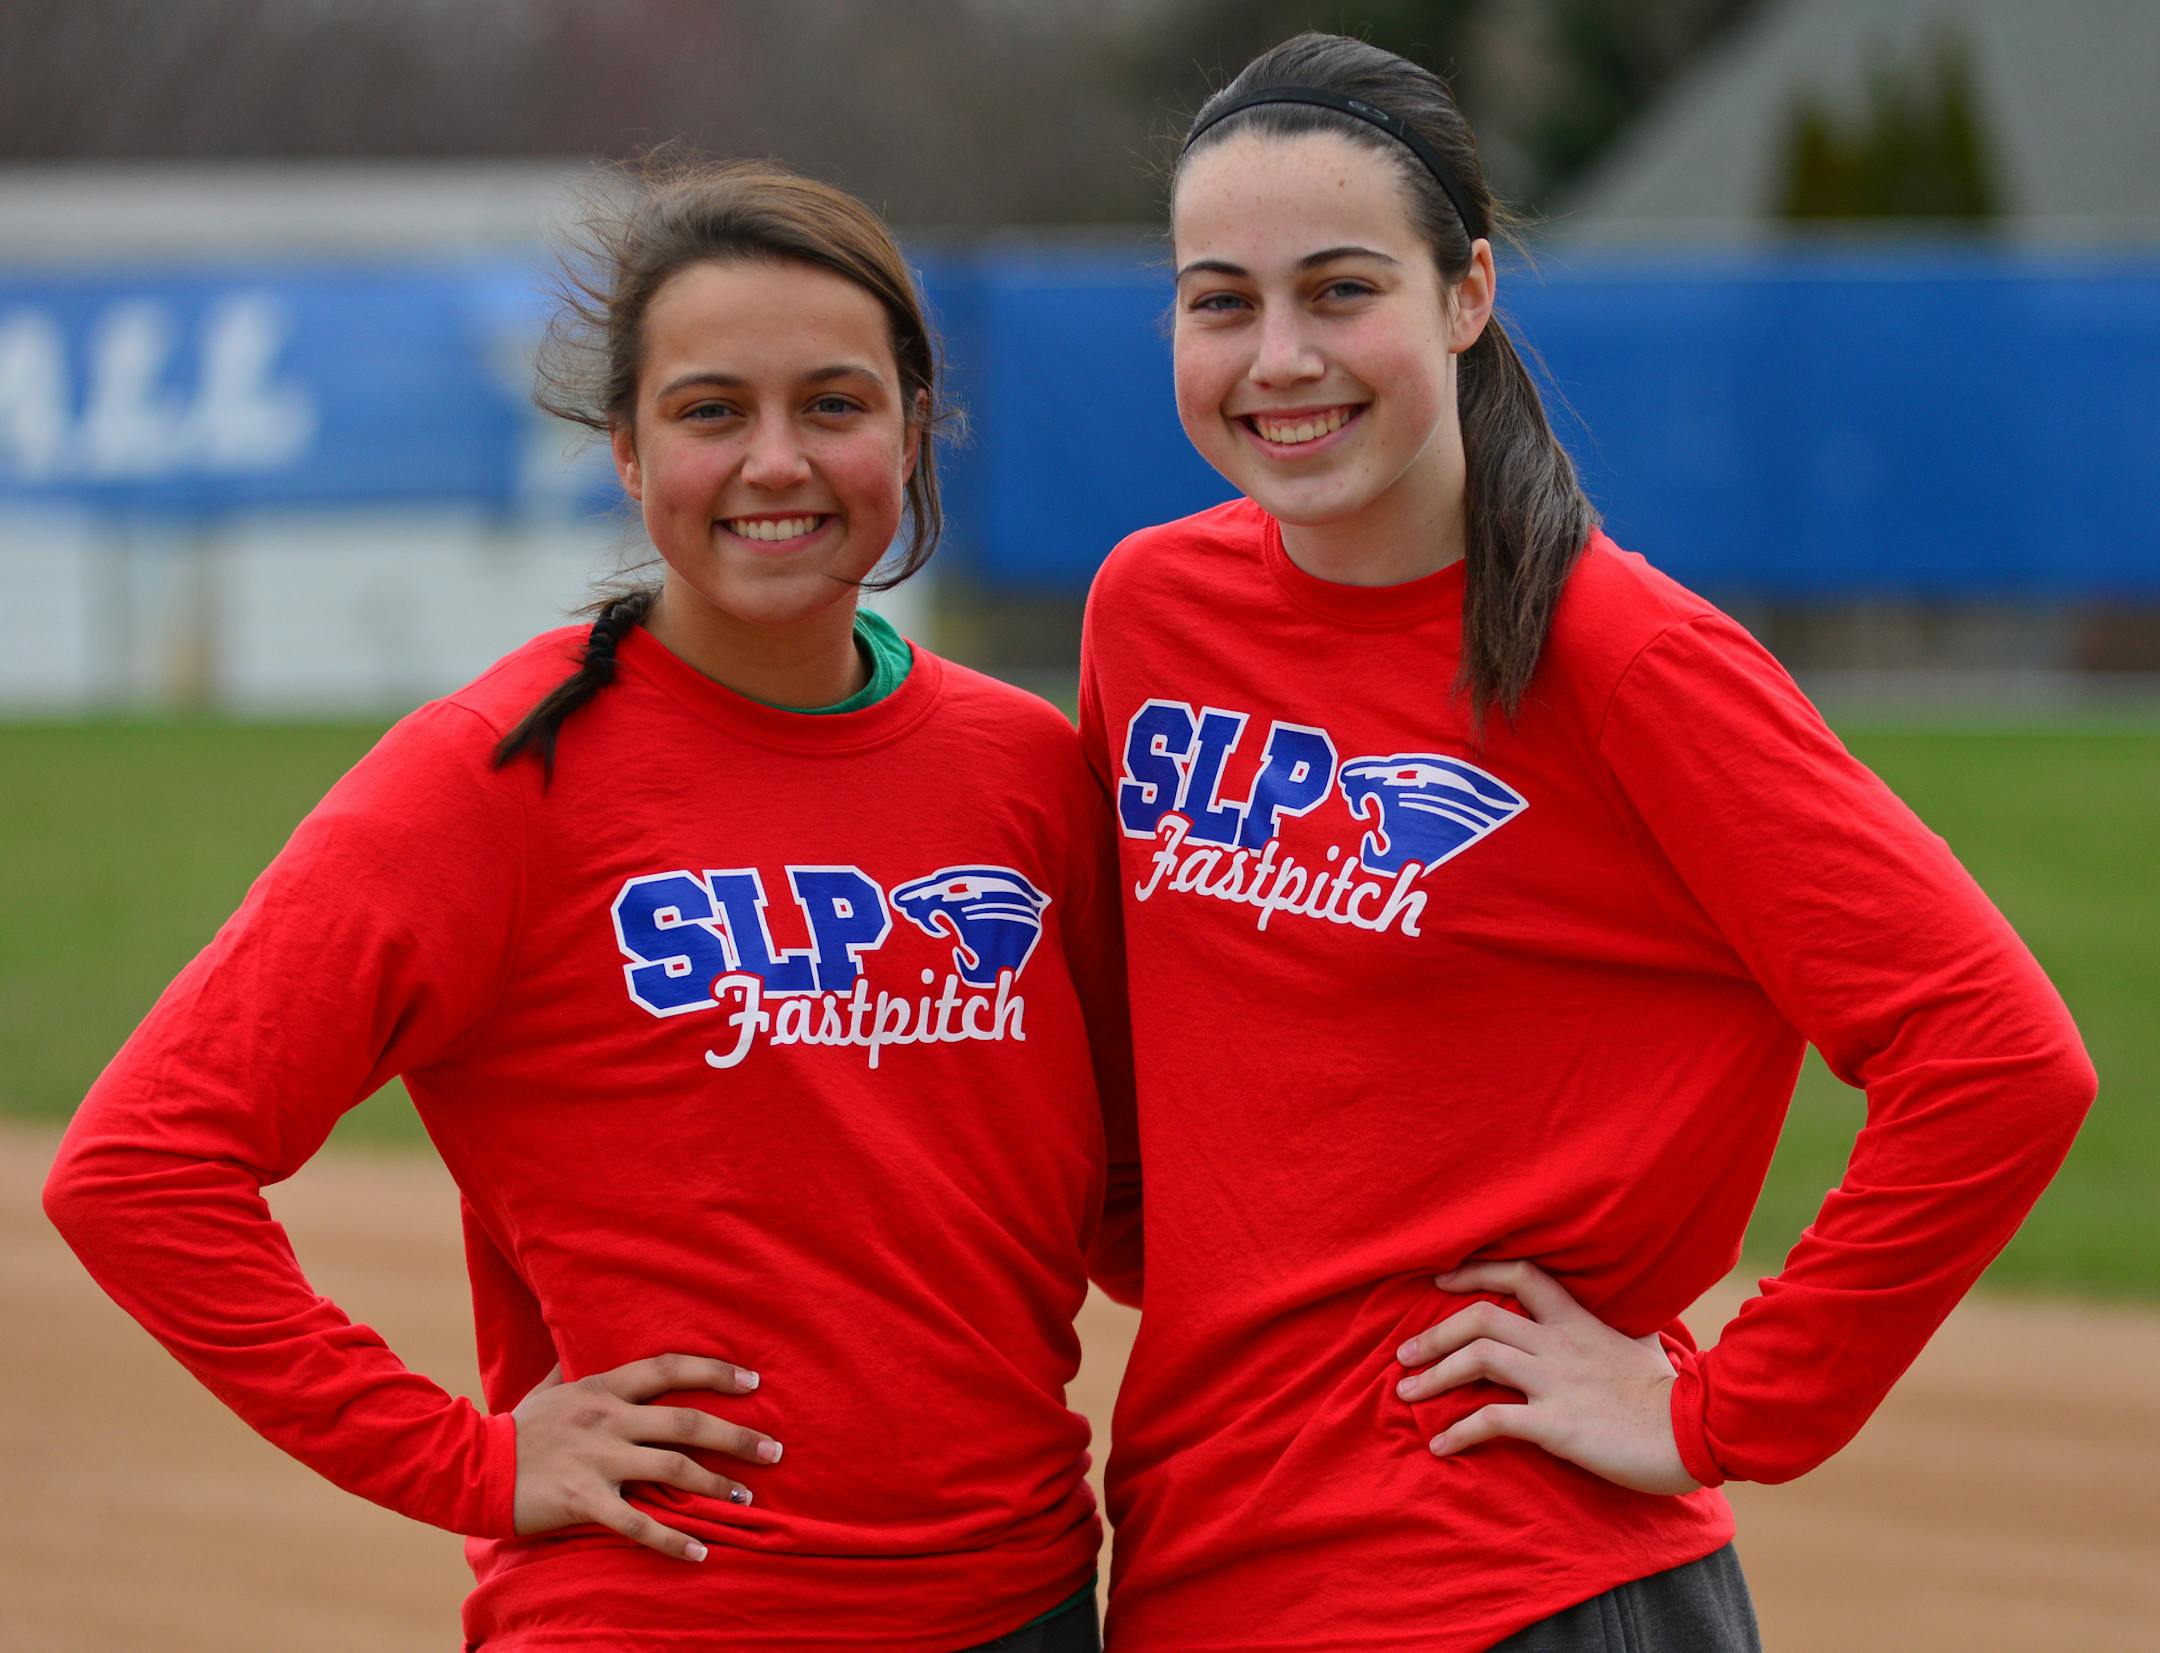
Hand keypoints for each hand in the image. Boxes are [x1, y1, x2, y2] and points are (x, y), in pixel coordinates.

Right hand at [511, 1353, 779, 1560]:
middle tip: (775, 1449)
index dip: (716, 1371)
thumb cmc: (515, 1429)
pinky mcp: (584, 1500)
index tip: (754, 1380)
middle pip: (687, 1422)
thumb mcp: (547, 1388)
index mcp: (604, 1388)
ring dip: (717, 1485)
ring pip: (673, 1469)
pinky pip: (638, 1523)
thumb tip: (578, 1336)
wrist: (467, 1468)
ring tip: (747, 1498)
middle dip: (737, 1436)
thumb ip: (572, 1365)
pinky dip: (673, 1541)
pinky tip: (700, 1553)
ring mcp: (597, 1459)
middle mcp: (608, 1419)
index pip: (670, 1368)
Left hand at [1393, 1260, 1698, 1495]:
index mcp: (1579, 1320)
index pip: (1520, 1274)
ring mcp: (1556, 1381)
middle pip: (1481, 1317)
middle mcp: (1560, 1343)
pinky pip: (1493, 1420)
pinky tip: (1440, 1445)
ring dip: (1433, 1376)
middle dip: (1434, 1333)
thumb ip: (1621, 1331)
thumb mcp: (1645, 1346)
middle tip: (1403, 1353)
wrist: (1700, 1430)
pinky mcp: (1556, 1424)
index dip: (1474, 1272)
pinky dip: (1458, 1431)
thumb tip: (1627, 1324)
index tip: (1439, 1281)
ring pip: (1478, 1359)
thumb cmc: (1673, 1394)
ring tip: (1405, 1394)